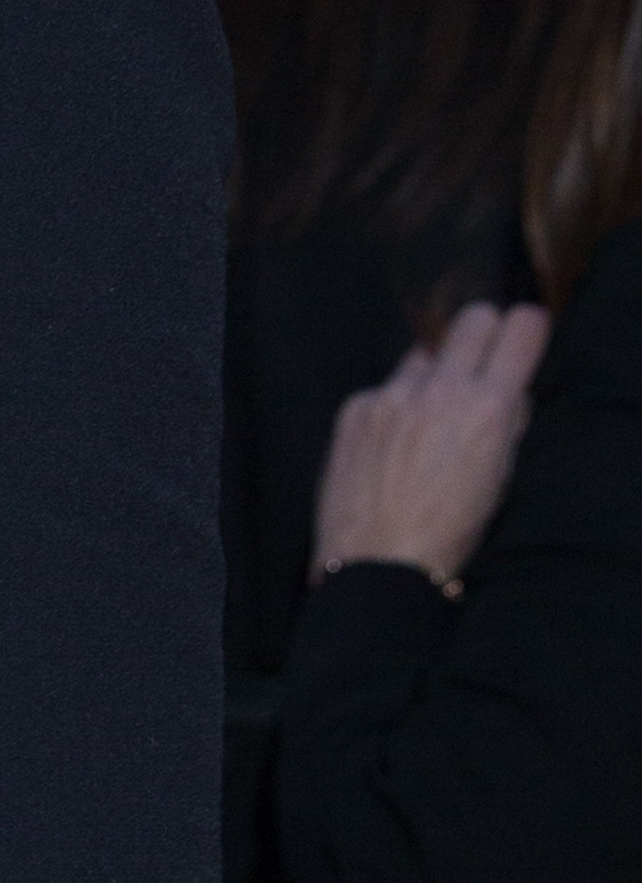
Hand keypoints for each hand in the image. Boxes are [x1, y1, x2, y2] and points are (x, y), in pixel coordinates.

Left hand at [312, 302, 549, 595]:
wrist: (377, 564)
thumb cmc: (450, 531)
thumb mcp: (501, 477)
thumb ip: (508, 422)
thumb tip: (509, 387)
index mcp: (489, 406)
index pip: (522, 327)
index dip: (527, 329)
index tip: (522, 337)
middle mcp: (440, 388)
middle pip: (472, 318)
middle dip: (483, 333)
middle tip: (480, 361)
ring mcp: (392, 394)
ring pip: (424, 353)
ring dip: (434, 374)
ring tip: (429, 419)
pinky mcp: (355, 407)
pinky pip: (384, 388)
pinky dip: (393, 406)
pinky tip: (390, 445)